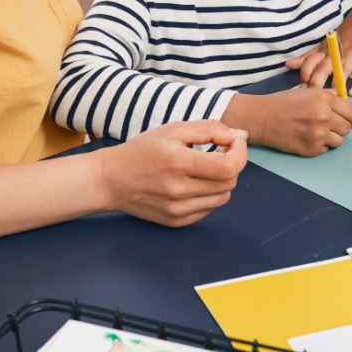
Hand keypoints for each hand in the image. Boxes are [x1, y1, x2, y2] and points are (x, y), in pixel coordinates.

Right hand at [100, 120, 246, 226]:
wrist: (110, 180)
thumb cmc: (142, 150)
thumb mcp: (173, 130)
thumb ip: (209, 129)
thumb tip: (241, 135)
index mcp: (178, 163)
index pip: (228, 167)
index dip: (239, 153)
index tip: (233, 142)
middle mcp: (178, 190)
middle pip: (229, 183)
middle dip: (232, 164)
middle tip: (218, 152)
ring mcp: (177, 209)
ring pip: (223, 197)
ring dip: (222, 180)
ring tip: (206, 167)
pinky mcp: (176, 221)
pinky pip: (209, 209)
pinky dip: (210, 195)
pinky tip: (195, 182)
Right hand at [223, 88, 351, 156]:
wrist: (263, 118)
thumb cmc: (285, 103)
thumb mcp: (309, 92)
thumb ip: (329, 97)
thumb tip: (347, 105)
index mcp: (324, 99)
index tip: (349, 119)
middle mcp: (324, 117)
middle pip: (348, 128)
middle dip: (341, 127)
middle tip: (329, 125)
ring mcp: (318, 135)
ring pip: (340, 141)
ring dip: (332, 137)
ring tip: (317, 131)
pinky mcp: (312, 149)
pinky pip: (326, 149)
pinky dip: (321, 145)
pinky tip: (308, 137)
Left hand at [283, 1, 351, 94]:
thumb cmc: (346, 34)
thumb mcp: (325, 44)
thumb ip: (308, 57)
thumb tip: (288, 65)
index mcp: (325, 51)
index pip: (309, 63)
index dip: (304, 77)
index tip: (301, 92)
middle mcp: (336, 52)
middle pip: (322, 68)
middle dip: (316, 83)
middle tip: (312, 99)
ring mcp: (351, 53)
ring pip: (341, 70)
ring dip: (335, 84)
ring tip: (331, 99)